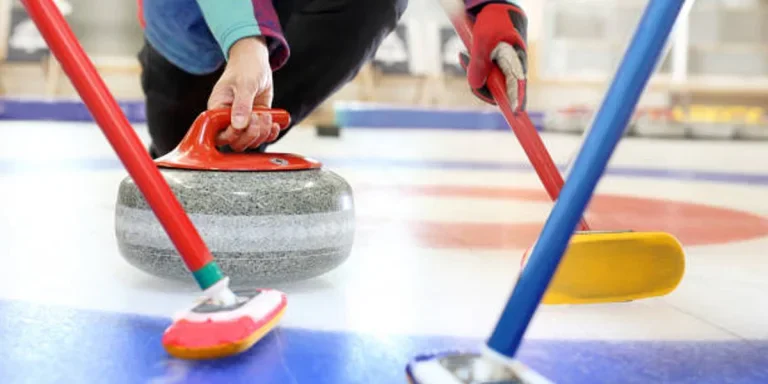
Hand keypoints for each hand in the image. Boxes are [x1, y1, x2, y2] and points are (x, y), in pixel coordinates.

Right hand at [207, 37, 280, 151]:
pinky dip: (271, 134)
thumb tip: (239, 126)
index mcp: (217, 110)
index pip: (219, 135)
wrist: (255, 62)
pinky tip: (275, 124)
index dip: (233, 135)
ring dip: (263, 133)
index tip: (245, 123)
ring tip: (267, 116)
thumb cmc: (245, 68)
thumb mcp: (245, 84)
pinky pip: (263, 136)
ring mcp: (243, 122)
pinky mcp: (256, 122)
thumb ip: (242, 105)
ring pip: (251, 141)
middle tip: (259, 117)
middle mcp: (228, 120)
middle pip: (236, 143)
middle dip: (251, 135)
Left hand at [459, 3, 527, 110]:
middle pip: (499, 91)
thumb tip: (476, 85)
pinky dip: (472, 69)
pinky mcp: (492, 66)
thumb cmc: (492, 20)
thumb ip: (479, 62)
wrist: (490, 6)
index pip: (519, 87)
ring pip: (488, 84)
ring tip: (465, 56)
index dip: (517, 101)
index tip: (516, 112)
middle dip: (481, 87)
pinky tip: (464, 55)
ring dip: (474, 76)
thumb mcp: (484, 39)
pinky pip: (481, 76)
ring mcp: (502, 68)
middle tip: (467, 63)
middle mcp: (512, 68)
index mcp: (517, 62)